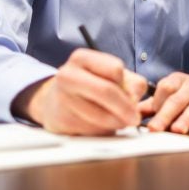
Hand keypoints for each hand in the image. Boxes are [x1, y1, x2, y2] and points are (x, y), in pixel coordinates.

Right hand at [14, 48, 148, 134]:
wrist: (52, 102)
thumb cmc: (88, 85)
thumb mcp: (108, 75)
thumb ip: (131, 82)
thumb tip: (136, 97)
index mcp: (81, 58)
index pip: (115, 69)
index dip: (127, 84)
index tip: (130, 94)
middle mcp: (68, 75)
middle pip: (107, 91)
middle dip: (126, 108)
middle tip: (134, 118)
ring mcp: (62, 99)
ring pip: (101, 115)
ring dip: (116, 122)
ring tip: (116, 120)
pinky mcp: (61, 122)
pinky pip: (92, 130)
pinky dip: (103, 131)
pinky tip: (100, 125)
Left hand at [137, 71, 188, 133]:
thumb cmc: (188, 93)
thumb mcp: (172, 92)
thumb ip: (153, 104)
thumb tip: (131, 112)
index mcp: (178, 80)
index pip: (165, 88)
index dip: (157, 101)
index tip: (150, 116)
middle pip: (177, 100)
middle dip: (165, 115)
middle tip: (155, 128)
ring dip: (186, 119)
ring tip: (178, 130)